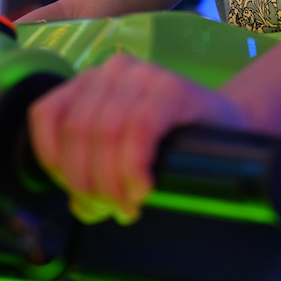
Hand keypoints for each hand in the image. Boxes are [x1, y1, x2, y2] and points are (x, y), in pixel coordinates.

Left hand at [28, 52, 246, 222]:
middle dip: (87, 182)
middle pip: (76, 131)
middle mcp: (112, 70)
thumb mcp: (121, 150)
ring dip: (112, 182)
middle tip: (109, 210)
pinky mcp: (174, 89)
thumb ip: (94, 168)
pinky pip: (140, 130)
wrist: (234, 128)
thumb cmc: (173, 145)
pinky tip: (144, 189)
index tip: (77, 193)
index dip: (54, 162)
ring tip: (129, 207)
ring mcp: (144, 75)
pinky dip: (135, 167)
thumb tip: (80, 206)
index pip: (47, 116)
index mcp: (89, 82)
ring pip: (105, 133)